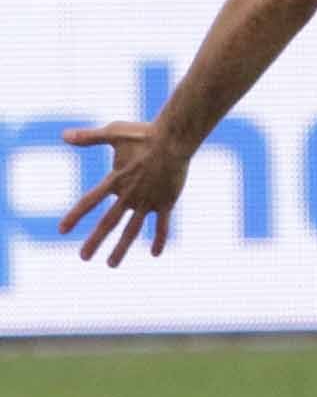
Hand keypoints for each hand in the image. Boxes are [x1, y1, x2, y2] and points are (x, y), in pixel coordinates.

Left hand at [58, 121, 191, 266]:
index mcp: (115, 180)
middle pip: (108, 222)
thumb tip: (63, 134)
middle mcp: (129, 195)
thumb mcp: (114, 132)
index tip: (62, 230)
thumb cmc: (145, 134)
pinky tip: (155, 254)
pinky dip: (158, 239)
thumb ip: (89, 137)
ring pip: (132, 230)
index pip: (89, 201)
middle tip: (83, 257)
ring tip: (111, 264)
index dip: (75, 215)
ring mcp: (147, 201)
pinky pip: (162, 225)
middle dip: (95, 241)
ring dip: (121, 248)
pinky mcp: (165, 202)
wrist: (175, 139)